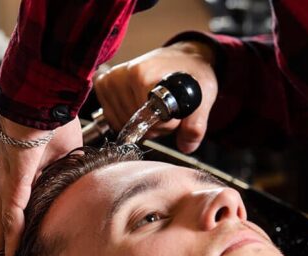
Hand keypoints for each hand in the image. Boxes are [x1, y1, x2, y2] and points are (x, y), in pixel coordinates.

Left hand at [0, 116, 82, 255]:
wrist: (43, 101)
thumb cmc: (50, 120)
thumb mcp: (61, 155)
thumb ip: (63, 173)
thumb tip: (74, 185)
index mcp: (19, 177)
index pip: (13, 213)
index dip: (13, 234)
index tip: (17, 253)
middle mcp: (8, 185)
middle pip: (2, 226)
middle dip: (4, 252)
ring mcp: (9, 187)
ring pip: (3, 229)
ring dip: (5, 255)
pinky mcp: (14, 186)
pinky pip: (12, 221)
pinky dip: (10, 244)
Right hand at [94, 41, 216, 152]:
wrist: (182, 56)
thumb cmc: (192, 72)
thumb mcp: (204, 93)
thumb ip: (196, 124)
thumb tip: (186, 146)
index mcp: (141, 75)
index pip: (151, 121)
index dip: (169, 124)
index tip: (178, 110)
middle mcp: (121, 77)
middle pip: (136, 124)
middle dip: (155, 125)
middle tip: (167, 107)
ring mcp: (109, 82)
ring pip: (124, 125)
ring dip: (142, 125)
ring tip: (154, 105)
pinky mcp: (103, 87)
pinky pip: (114, 121)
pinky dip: (128, 121)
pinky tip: (139, 105)